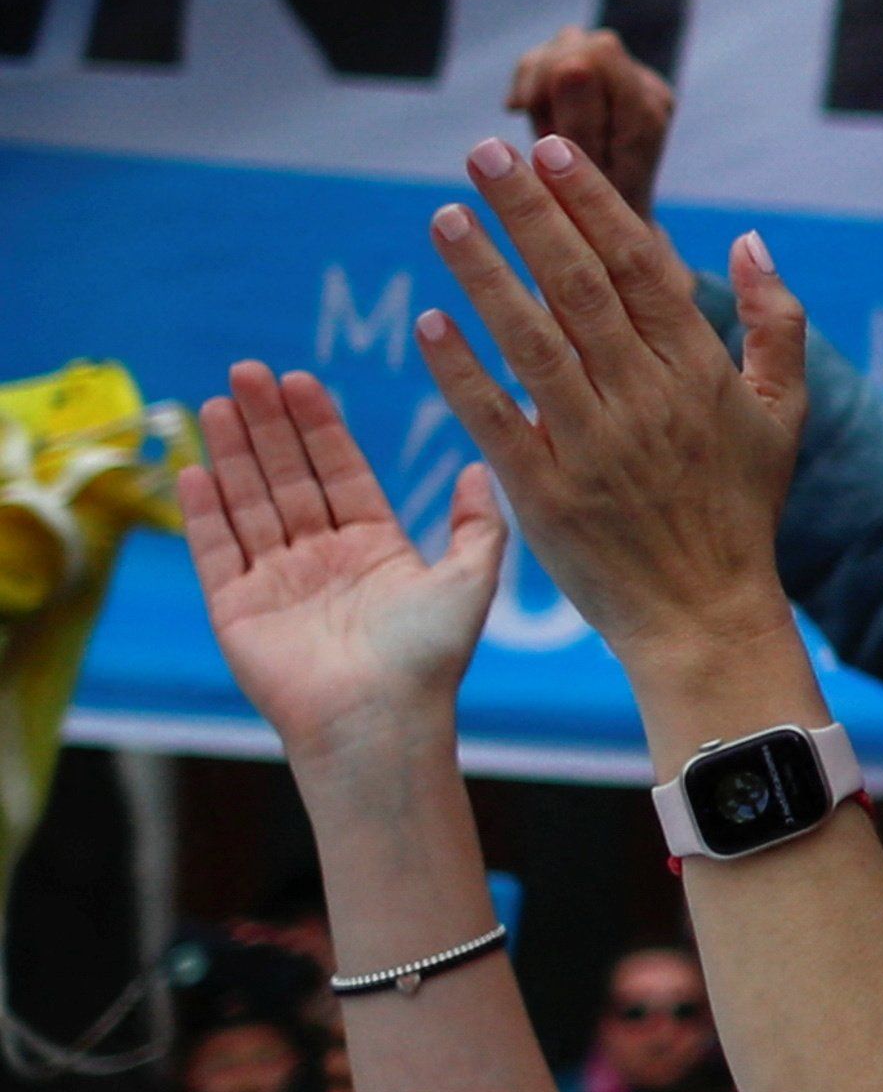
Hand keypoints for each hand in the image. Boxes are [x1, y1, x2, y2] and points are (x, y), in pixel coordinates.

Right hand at [182, 363, 505, 775]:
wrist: (382, 721)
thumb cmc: (430, 658)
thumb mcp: (472, 577)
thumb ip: (478, 521)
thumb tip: (480, 468)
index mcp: (374, 546)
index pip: (340, 469)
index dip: (318, 425)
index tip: (299, 378)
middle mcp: (322, 558)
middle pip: (288, 476)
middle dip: (267, 424)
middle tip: (246, 370)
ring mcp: (276, 582)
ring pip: (249, 503)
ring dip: (232, 453)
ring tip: (215, 402)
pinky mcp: (237, 611)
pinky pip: (217, 551)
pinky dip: (204, 512)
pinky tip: (194, 469)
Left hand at [410, 137, 804, 678]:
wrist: (705, 612)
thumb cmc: (743, 507)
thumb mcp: (785, 411)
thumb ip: (777, 321)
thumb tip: (751, 239)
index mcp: (699, 370)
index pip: (637, 265)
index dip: (591, 204)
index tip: (552, 152)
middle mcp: (645, 397)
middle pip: (576, 286)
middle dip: (528, 213)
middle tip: (484, 155)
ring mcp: (592, 444)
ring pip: (530, 340)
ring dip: (484, 273)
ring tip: (444, 218)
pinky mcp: (546, 493)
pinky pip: (495, 419)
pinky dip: (460, 370)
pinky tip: (427, 322)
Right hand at [500, 26, 675, 214]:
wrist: (608, 236)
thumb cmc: (594, 220)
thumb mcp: (579, 185)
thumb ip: (579, 124)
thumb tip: (572, 63)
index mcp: (646, 113)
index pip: (597, 54)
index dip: (550, 72)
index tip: (523, 108)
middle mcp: (646, 91)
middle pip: (581, 42)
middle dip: (541, 77)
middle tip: (530, 119)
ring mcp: (629, 85)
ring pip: (567, 43)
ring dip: (536, 80)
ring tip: (533, 120)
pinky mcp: (607, 84)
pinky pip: (560, 55)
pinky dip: (532, 79)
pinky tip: (525, 109)